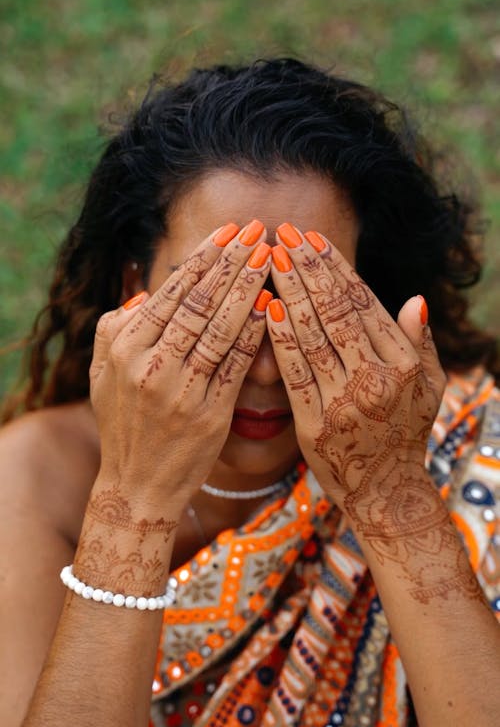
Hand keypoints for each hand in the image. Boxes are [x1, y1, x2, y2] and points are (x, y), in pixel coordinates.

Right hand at [89, 221, 270, 514]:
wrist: (136, 487)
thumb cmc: (123, 424)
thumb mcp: (102, 373)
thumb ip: (115, 327)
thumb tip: (145, 293)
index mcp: (126, 348)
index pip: (173, 292)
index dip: (204, 258)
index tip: (230, 230)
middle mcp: (151, 365)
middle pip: (200, 302)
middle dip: (233, 260)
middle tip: (259, 229)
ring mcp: (181, 390)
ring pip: (221, 328)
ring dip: (248, 287)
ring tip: (270, 255)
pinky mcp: (209, 414)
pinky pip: (235, 364)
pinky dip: (254, 333)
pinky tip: (271, 306)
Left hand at [267, 226, 446, 541]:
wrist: (386, 492)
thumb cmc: (405, 432)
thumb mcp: (429, 387)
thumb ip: (420, 342)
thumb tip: (414, 298)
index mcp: (403, 363)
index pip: (363, 303)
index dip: (335, 267)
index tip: (311, 239)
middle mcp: (377, 378)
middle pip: (335, 311)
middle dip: (306, 268)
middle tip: (282, 234)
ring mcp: (344, 402)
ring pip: (312, 336)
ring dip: (289, 292)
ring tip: (268, 259)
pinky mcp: (314, 425)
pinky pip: (294, 374)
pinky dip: (279, 340)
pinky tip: (266, 309)